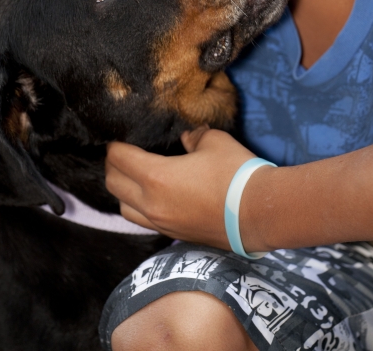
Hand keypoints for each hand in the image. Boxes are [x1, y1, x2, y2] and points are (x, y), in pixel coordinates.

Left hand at [105, 128, 257, 249]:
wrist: (259, 213)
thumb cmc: (235, 173)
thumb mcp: (214, 141)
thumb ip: (193, 136)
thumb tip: (185, 138)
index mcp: (156, 177)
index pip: (119, 159)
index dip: (114, 145)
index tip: (119, 137)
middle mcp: (151, 204)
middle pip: (113, 184)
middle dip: (113, 165)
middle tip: (123, 152)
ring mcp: (161, 223)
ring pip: (124, 207)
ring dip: (123, 189)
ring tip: (134, 176)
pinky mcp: (173, 235)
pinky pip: (142, 220)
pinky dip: (139, 206)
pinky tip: (153, 195)